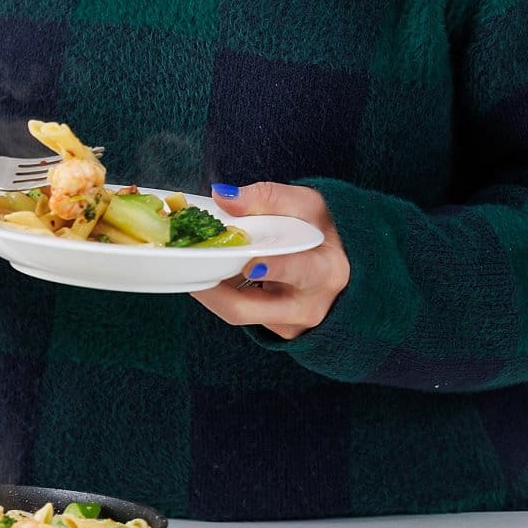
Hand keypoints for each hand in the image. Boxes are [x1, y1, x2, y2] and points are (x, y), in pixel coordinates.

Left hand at [191, 181, 350, 339]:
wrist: (338, 258)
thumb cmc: (321, 228)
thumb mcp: (304, 203)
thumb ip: (265, 198)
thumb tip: (222, 197)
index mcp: (327, 270)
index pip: (300, 273)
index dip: (274, 269)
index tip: (249, 265)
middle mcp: (310, 306)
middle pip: (248, 308)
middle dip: (213, 289)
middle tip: (189, 267)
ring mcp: (291, 323)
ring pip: (238, 312)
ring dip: (212, 288)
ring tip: (196, 261)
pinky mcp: (276, 330)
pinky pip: (242, 312)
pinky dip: (224, 291)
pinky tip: (218, 270)